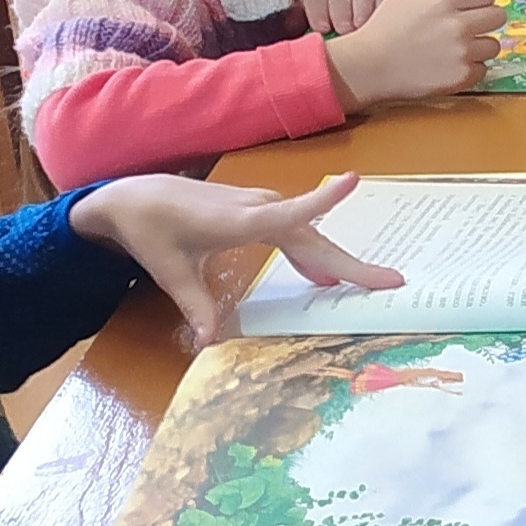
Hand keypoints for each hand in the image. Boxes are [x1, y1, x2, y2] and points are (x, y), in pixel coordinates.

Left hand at [72, 171, 401, 348]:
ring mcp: (260, 207)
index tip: (354, 182)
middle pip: (312, 237)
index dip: (321, 201)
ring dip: (336, 260)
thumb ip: (195, 304)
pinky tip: (319, 276)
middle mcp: (257, 209)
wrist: (134, 196)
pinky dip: (313, 254)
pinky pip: (296, 231)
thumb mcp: (168, 270)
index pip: (287, 213)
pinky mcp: (258, 211)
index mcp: (237, 221)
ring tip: (367, 284)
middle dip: (351, 262)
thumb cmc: (149, 229)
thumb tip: (208, 344)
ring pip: (308, 234)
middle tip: (391, 282)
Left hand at [296, 0, 422, 35]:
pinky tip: (378, 22)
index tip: (326, 31)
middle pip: (342, 16)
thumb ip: (308, 5)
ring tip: (361, 33)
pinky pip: (385, 5)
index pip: (316, 12)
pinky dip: (381, 17)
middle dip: (343, 31)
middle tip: (346, 37)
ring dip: (361, 27)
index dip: (321, 27)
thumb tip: (296, 31)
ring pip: (364, 13)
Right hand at [325, 0, 502, 109]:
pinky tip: (452, 66)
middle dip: (486, 21)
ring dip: (480, 47)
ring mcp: (463, 52)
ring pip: (494, 45)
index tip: (473, 8)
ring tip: (459, 49)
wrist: (369, 66)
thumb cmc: (384, 28)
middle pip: (498, 17)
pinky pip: (482, 69)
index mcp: (444, 1)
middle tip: (471, 28)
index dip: (480, 1)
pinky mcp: (463, 76)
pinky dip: (471, 68)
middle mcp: (459, 25)